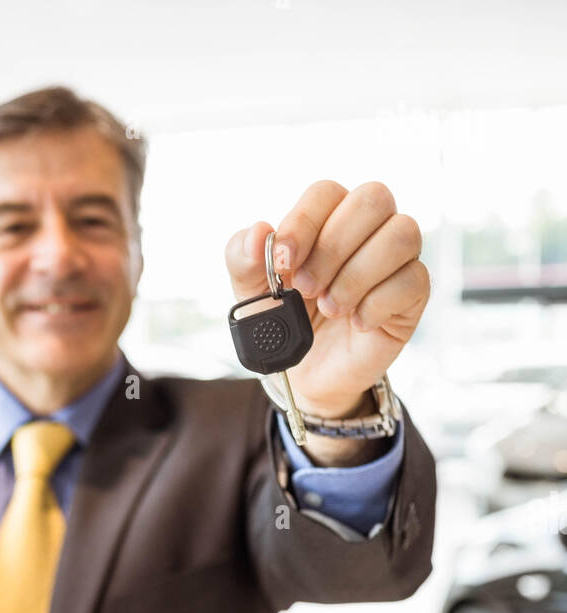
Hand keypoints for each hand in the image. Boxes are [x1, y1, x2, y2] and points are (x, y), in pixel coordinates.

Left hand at [225, 180, 429, 419]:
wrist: (307, 376)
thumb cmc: (284, 323)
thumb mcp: (251, 293)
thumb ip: (243, 258)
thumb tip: (258, 232)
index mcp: (328, 218)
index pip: (326, 193)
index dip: (304, 223)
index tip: (283, 263)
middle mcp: (368, 230)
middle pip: (372, 199)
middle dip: (333, 247)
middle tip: (307, 288)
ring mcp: (395, 260)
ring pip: (402, 234)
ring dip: (357, 274)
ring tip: (331, 308)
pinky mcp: (413, 294)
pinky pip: (413, 279)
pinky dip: (378, 303)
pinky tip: (356, 323)